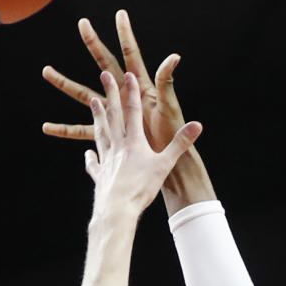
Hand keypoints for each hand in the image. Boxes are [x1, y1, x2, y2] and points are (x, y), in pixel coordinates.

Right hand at [42, 9, 187, 152]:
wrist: (167, 158)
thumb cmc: (170, 132)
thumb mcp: (168, 106)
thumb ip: (165, 82)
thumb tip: (173, 57)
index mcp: (140, 86)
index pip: (131, 54)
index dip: (126, 35)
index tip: (120, 14)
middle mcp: (123, 95)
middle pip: (104, 66)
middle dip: (94, 44)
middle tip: (82, 24)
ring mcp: (113, 113)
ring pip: (84, 95)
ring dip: (65, 83)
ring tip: (46, 72)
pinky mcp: (107, 134)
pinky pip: (82, 131)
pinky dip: (64, 130)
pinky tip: (47, 127)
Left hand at [86, 70, 200, 216]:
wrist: (117, 209)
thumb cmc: (141, 188)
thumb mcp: (165, 165)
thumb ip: (180, 144)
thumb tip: (197, 125)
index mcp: (134, 142)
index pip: (132, 112)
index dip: (131, 92)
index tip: (128, 75)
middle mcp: (117, 147)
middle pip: (113, 116)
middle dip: (110, 94)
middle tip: (104, 76)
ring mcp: (106, 160)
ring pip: (101, 133)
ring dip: (98, 117)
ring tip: (93, 103)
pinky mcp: (100, 176)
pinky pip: (94, 164)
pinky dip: (91, 157)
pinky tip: (88, 153)